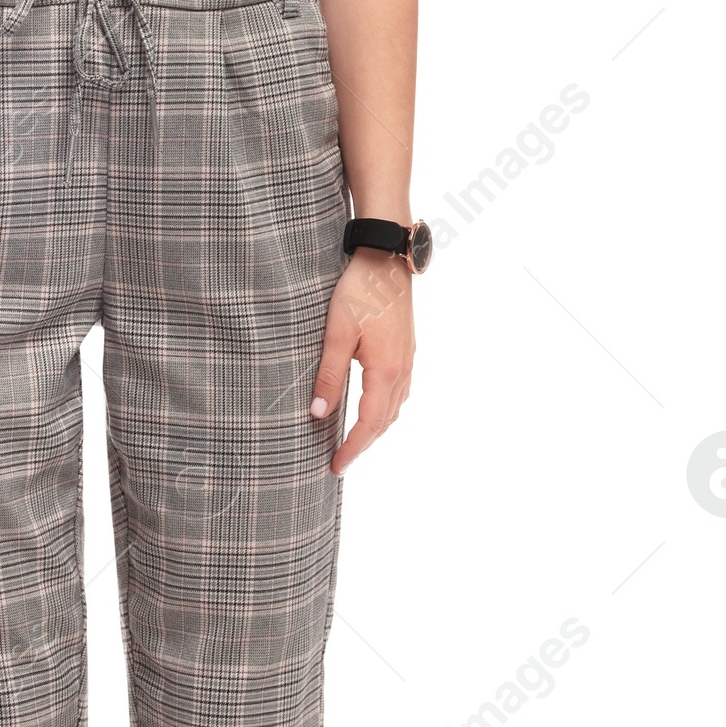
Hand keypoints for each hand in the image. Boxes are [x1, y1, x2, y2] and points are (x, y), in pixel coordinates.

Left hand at [310, 248, 414, 475]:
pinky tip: (373, 408)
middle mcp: (402, 371)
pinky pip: (398, 392)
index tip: (336, 466)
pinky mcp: (406, 350)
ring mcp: (408, 360)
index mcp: (385, 372)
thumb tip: (318, 414)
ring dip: (376, 429)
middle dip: (364, 444)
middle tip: (340, 461)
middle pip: (385, 421)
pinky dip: (385, 410)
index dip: (353, 448)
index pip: (369, 424)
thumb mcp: (337, 334)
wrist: (387, 259)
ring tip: (354, 441)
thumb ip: (329, 376)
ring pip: (394, 408)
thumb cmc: (360, 292)